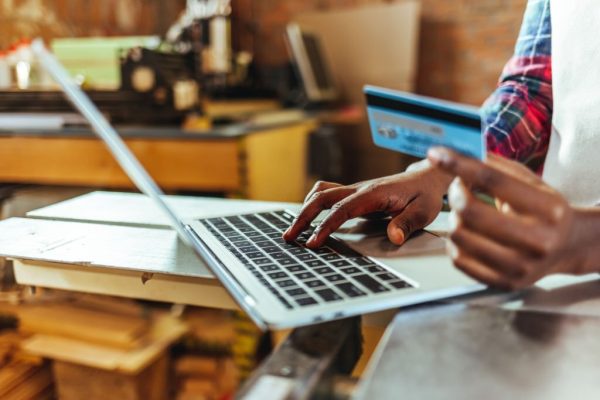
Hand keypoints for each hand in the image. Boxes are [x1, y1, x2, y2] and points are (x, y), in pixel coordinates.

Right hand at [282, 160, 452, 247]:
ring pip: (321, 193)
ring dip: (304, 209)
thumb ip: (408, 224)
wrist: (426, 178)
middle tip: (289, 237)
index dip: (325, 226)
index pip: (342, 209)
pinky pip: (327, 194)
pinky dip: (313, 204)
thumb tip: (394, 237)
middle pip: (322, 197)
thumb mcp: (424, 211)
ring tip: (293, 230)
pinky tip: (308, 218)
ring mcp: (354, 189)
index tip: (313, 242)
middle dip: (303, 217)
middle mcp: (359, 188)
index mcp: (373, 193)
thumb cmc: (424, 195)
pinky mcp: (353, 193)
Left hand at [427, 147, 597, 289]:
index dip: (459, 164)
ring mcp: (521, 267)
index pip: (493, 180)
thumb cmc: (545, 211)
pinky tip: (466, 233)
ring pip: (459, 235)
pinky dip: (454, 242)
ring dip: (453, 217)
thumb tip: (458, 153)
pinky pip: (458, 259)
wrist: (566, 247)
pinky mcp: (503, 282)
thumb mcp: (531, 183)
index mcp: (549, 209)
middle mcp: (538, 241)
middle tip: (458, 187)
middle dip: (455, 193)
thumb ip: (497, 168)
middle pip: (470, 211)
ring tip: (465, 212)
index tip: (437, 154)